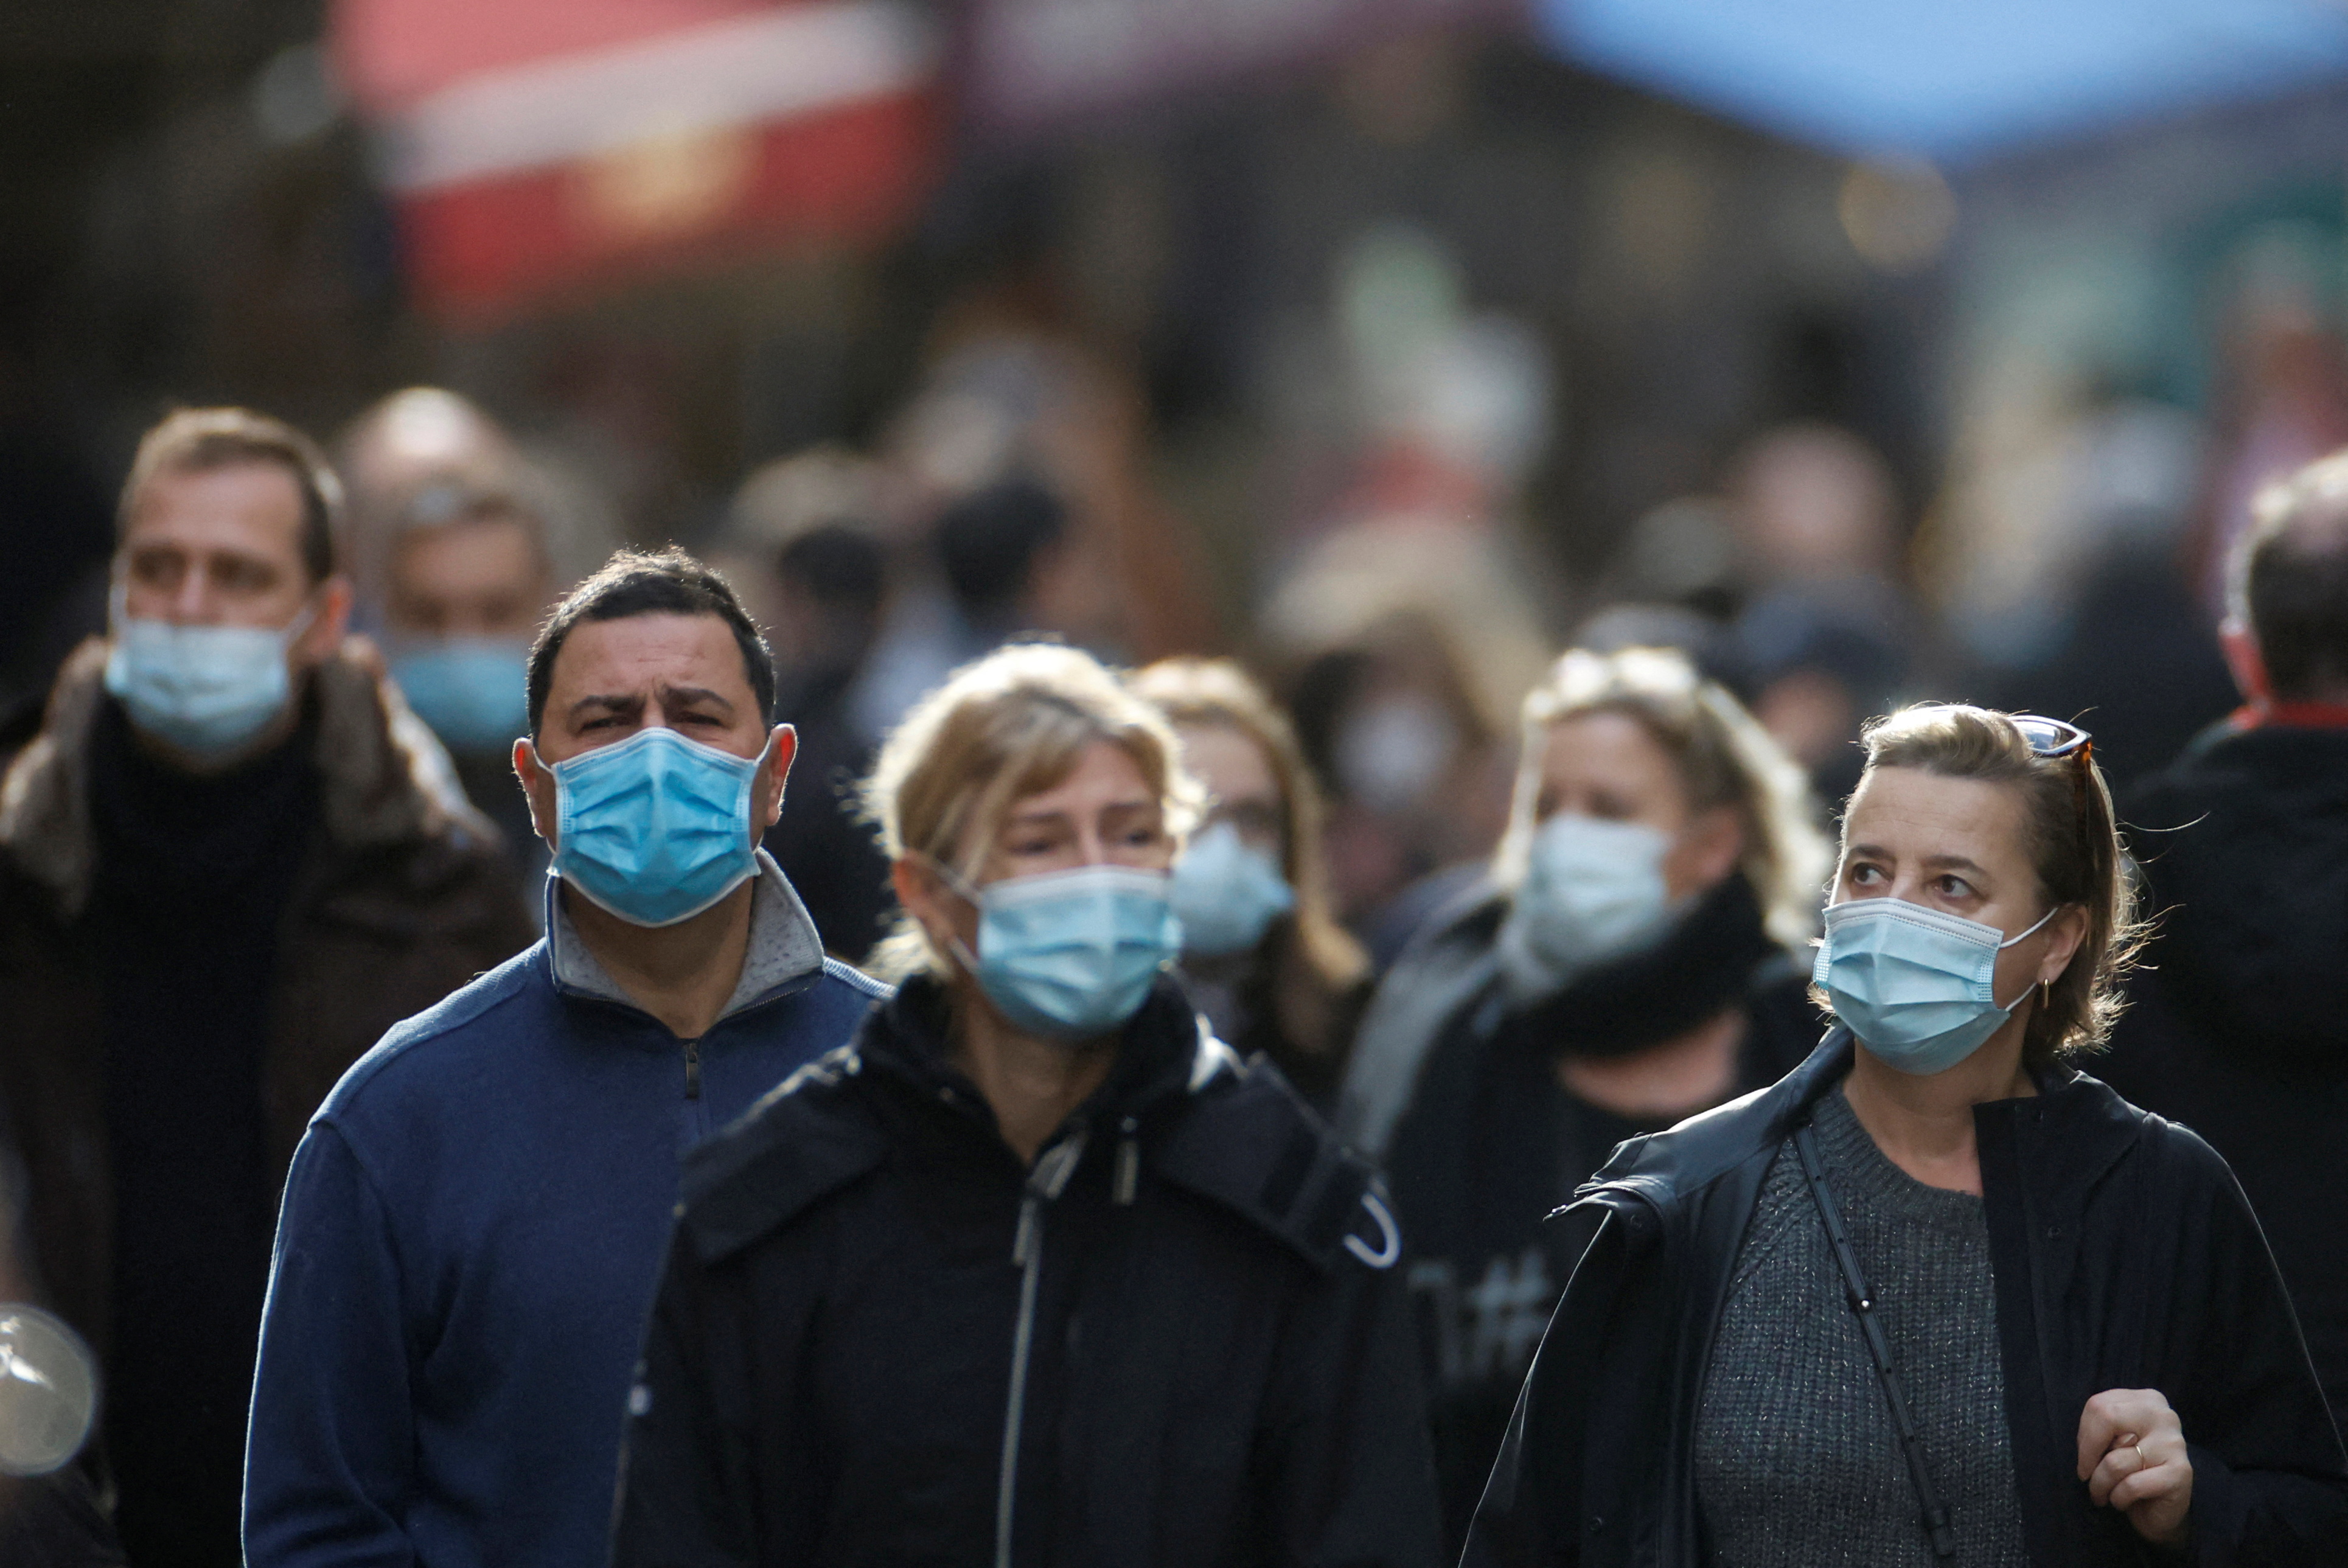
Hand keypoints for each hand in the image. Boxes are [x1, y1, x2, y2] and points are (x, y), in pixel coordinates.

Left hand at [2077, 1388, 2192, 1548]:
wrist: (2161, 1510)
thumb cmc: (2130, 1471)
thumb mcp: (2111, 1443)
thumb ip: (2100, 1430)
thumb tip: (2085, 1443)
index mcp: (2146, 1400)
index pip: (2098, 1405)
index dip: (2083, 1436)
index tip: (2084, 1458)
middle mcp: (2163, 1415)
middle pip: (2107, 1419)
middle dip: (2088, 1455)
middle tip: (2086, 1475)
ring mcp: (2174, 1443)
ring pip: (2115, 1461)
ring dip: (2100, 1485)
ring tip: (2102, 1494)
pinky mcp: (2181, 1472)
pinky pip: (2131, 1485)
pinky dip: (2118, 1498)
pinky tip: (2122, 1502)